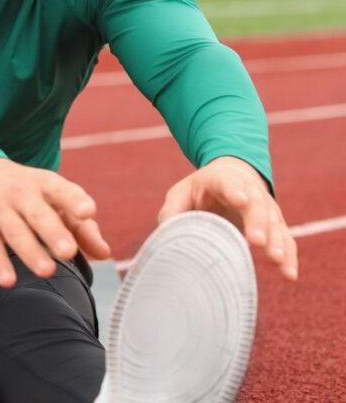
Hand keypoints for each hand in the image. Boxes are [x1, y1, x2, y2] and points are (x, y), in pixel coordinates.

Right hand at [0, 158, 110, 287]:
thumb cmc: (26, 193)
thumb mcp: (54, 201)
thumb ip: (81, 227)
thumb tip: (103, 253)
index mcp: (45, 185)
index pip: (61, 190)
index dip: (74, 200)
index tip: (88, 212)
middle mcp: (21, 194)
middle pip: (38, 214)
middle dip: (53, 232)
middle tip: (68, 251)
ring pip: (15, 231)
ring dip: (30, 251)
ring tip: (47, 271)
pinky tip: (7, 280)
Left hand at [158, 156, 297, 281]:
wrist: (233, 177)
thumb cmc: (200, 190)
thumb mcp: (181, 193)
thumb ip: (172, 210)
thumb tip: (162, 234)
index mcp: (223, 180)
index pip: (229, 184)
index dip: (234, 191)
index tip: (239, 200)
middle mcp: (250, 191)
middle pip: (257, 206)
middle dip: (258, 223)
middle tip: (256, 240)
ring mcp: (266, 208)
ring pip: (274, 223)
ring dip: (276, 242)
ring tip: (275, 260)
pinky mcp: (275, 226)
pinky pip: (286, 241)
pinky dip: (289, 257)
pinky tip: (289, 274)